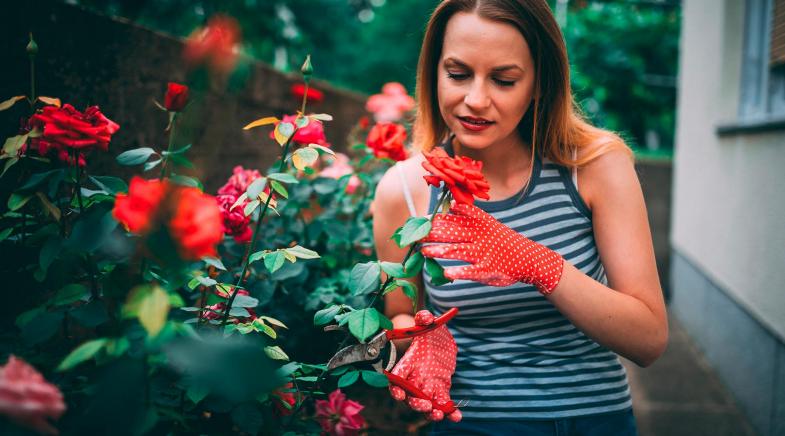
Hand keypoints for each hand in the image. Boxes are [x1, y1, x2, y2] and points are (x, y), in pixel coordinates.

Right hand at [388, 310, 461, 421]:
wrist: (438, 337)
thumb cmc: (428, 329)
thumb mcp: (427, 321)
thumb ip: (424, 318)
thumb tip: (424, 317)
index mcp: (408, 362)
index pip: (397, 377)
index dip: (396, 387)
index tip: (399, 394)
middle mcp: (415, 377)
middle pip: (410, 395)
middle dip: (416, 403)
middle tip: (425, 405)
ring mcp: (428, 384)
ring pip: (426, 403)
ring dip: (430, 412)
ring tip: (438, 415)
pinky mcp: (440, 388)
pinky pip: (443, 402)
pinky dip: (449, 411)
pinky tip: (456, 416)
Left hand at [421, 202, 563, 292]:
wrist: (529, 259)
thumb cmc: (502, 242)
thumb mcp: (488, 224)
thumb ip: (470, 215)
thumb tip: (452, 204)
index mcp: (478, 225)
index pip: (454, 220)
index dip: (436, 220)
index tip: (420, 220)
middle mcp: (479, 238)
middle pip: (453, 234)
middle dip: (434, 235)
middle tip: (416, 236)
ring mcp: (483, 254)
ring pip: (459, 251)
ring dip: (441, 252)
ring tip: (425, 252)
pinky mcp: (489, 270)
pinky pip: (472, 272)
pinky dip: (460, 272)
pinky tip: (447, 274)